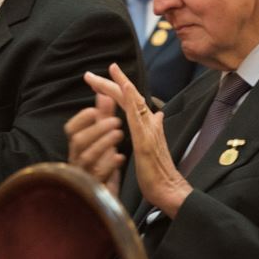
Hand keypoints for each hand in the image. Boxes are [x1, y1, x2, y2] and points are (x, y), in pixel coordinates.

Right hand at [65, 92, 124, 195]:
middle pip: (78, 141)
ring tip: (120, 135)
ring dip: (104, 143)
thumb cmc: (103, 166)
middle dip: (97, 128)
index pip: (71, 129)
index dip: (82, 118)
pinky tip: (120, 158)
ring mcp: (84, 174)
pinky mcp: (95, 188)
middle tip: (116, 121)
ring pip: (87, 157)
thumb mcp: (103, 140)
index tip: (95, 110)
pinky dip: (109, 165)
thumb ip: (103, 118)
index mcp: (77, 148)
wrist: (106, 201)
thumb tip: (104, 94)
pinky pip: (99, 176)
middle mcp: (76, 160)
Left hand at [85, 63, 192, 216]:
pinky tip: (125, 88)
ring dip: (122, 83)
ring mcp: (148, 129)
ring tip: (111, 69)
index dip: (115, 88)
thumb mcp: (150, 146)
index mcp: (146, 124)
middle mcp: (148, 122)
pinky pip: (137, 116)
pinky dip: (131, 100)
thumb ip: (152, 128)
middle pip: (129, 96)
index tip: (99, 78)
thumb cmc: (158, 171)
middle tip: (90, 74)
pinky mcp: (145, 139)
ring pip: (134, 101)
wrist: (168, 189)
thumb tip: (158, 114)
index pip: (129, 101)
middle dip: (111, 82)